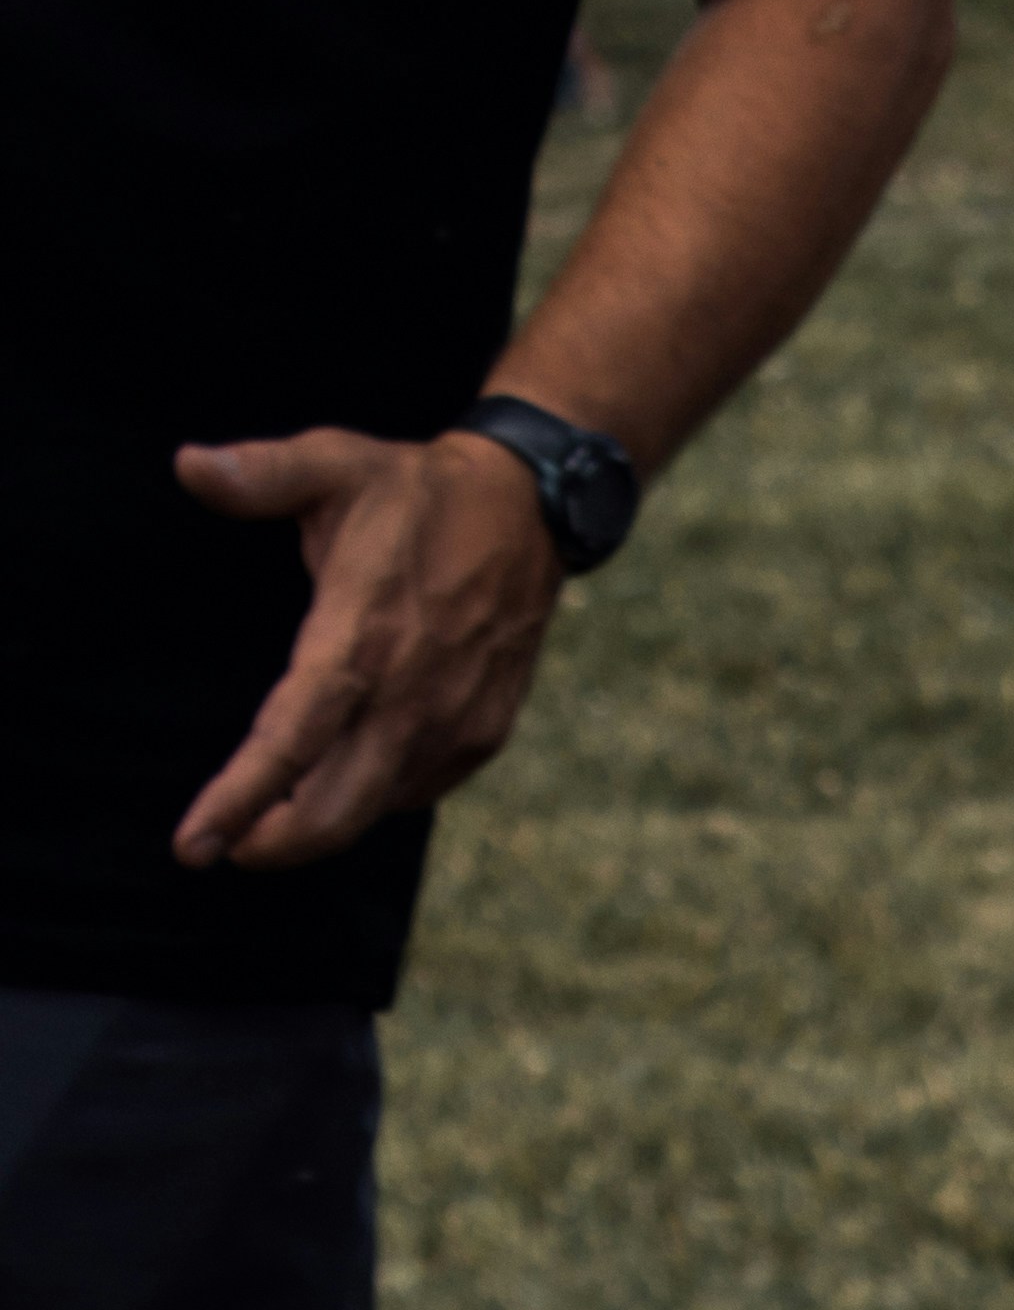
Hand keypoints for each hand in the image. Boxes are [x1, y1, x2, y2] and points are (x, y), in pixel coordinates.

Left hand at [168, 424, 565, 873]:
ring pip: (374, 807)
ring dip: (321, 820)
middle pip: (335, 810)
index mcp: (361, 637)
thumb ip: (258, 474)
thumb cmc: (415, 490)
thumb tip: (188, 465)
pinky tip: (350, 770)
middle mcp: (410, 696)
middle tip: (227, 842)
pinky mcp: (482, 735)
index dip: (239, 800)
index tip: (193, 846)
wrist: (530, 510)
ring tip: (279, 808)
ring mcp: (453, 723)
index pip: (290, 742)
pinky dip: (373, 794)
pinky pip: (414, 789)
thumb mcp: (331, 463)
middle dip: (275, 842)